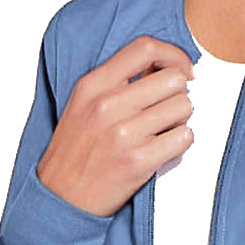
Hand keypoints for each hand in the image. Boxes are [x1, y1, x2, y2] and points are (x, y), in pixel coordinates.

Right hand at [36, 35, 195, 217]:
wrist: (60, 197)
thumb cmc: (75, 150)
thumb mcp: (84, 103)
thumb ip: (117, 81)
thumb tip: (161, 66)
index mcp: (93, 84)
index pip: (145, 47)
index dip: (174, 55)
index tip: (182, 70)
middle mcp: (108, 104)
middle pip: (173, 79)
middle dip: (178, 93)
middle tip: (167, 109)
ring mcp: (123, 133)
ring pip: (184, 107)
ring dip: (180, 119)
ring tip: (161, 131)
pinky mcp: (138, 161)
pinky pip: (184, 137)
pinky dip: (180, 142)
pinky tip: (162, 148)